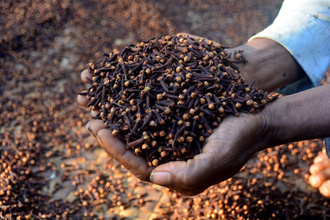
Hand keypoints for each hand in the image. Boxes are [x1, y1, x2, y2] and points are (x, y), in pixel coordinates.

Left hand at [78, 71, 268, 194]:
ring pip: (140, 139)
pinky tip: (124, 103)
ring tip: (99, 111)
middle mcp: (174, 163)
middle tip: (92, 120)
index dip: (117, 152)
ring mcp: (175, 146)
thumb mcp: (218, 159)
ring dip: (119, 125)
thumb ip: (188, 174)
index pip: (141, 168)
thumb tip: (155, 177)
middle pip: (136, 154)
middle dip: (111, 139)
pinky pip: (151, 124)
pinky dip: (135, 115)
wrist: (258, 119)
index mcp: (180, 176)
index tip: (99, 130)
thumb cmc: (240, 139)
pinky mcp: (178, 129)